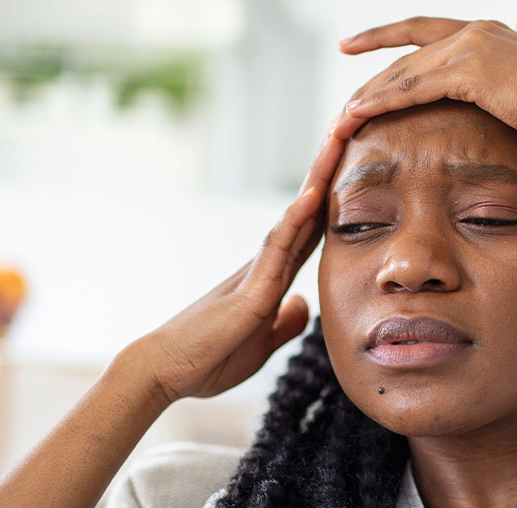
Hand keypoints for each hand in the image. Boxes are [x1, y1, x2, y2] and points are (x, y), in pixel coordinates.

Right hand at [129, 134, 344, 402]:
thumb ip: (283, 323)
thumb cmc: (206, 359)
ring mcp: (256, 274)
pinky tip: (313, 195)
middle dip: (328, 172)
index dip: (332, 202)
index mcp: (270, 279)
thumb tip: (302, 305)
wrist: (164, 373)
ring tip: (338, 139)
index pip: (309, 232)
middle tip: (349, 125)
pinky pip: (276, 249)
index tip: (352, 167)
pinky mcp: (249, 292)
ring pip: (294, 217)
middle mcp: (264, 266)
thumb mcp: (260, 344)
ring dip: (317, 179)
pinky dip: (295, 220)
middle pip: (305, 212)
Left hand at [333, 6, 516, 152]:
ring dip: (368, 97)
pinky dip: (383, 102)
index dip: (385, 37)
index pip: (422, 33)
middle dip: (370, 82)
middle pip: (406, 57)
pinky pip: (413, 89)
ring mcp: (470, 49)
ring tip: (341, 119)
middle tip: (341, 106)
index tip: (351, 43)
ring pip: (404, 73)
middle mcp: (472, 32)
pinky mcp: (469, 73)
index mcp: (484, 31)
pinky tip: (359, 115)